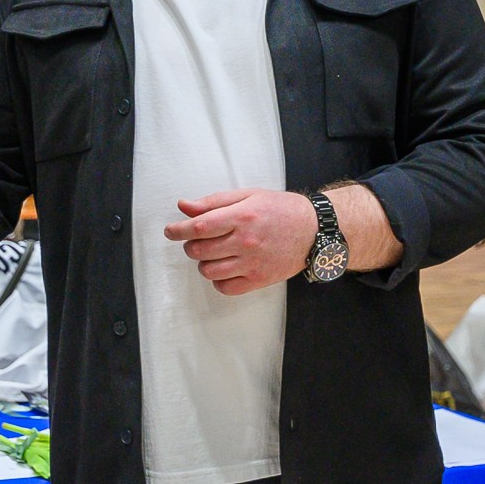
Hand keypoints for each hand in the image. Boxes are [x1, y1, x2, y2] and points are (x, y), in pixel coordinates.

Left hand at [166, 189, 318, 295]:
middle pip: (199, 251)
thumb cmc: (280, 209)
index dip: (178, 230)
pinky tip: (224, 269)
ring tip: (213, 254)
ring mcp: (252, 263)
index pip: (199, 226)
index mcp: (242, 216)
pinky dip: (218, 281)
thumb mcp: (248, 195)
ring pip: (209, 271)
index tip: (170, 231)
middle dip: (190, 245)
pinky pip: (225, 288)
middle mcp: (245, 241)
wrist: (314, 230)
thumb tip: (184, 206)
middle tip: (198, 240)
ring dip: (203, 263)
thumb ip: (214, 202)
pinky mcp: (259, 280)